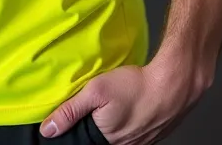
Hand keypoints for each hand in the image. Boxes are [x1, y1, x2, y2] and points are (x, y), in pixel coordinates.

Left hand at [39, 64, 196, 144]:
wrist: (173, 84)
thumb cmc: (136, 86)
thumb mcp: (96, 91)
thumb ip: (70, 110)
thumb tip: (48, 129)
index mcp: (108, 142)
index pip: (85, 141)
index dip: (81, 130)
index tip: (83, 118)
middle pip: (102, 139)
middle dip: (97, 126)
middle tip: (101, 108)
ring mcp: (141, 142)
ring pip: (119, 136)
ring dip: (114, 124)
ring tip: (115, 107)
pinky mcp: (153, 134)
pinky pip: (135, 132)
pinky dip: (129, 122)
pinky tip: (130, 107)